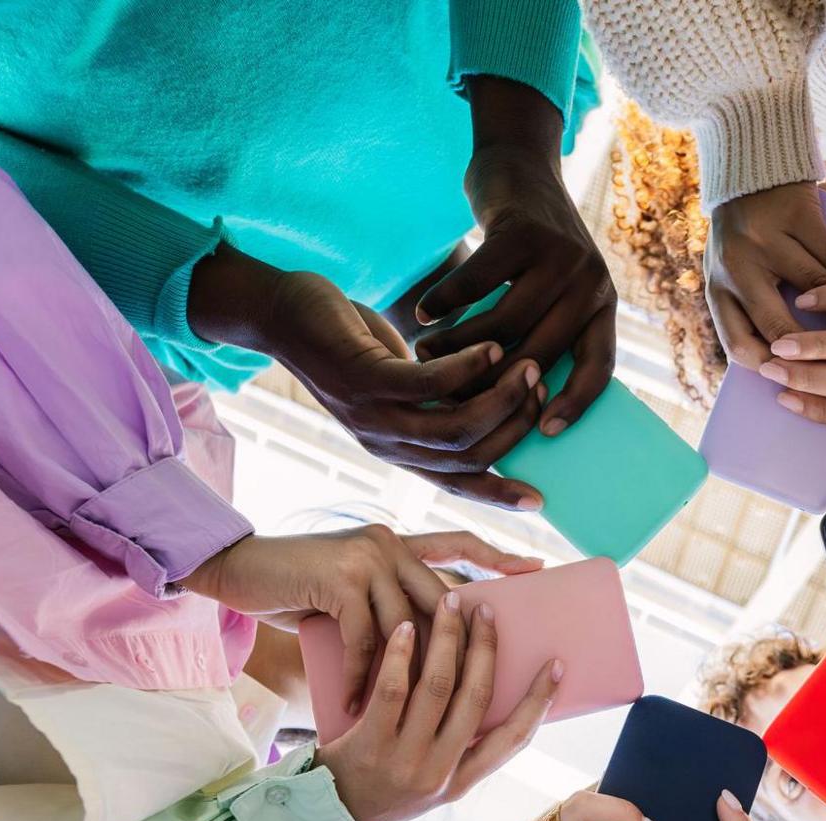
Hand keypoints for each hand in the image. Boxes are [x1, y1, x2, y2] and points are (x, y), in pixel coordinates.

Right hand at [178, 524, 524, 712]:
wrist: (237, 569)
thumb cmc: (296, 587)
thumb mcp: (352, 589)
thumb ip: (389, 600)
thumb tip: (435, 643)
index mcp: (399, 544)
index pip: (457, 543)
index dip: (496, 555)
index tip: (534, 569)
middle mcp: (390, 544)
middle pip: (443, 600)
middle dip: (463, 646)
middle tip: (480, 687)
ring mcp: (368, 558)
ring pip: (407, 628)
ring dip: (401, 677)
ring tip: (402, 718)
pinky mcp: (342, 580)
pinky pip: (364, 641)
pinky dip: (357, 678)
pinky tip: (351, 706)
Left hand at [188, 244, 547, 509]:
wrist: (282, 316)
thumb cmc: (350, 344)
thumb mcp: (402, 380)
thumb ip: (442, 399)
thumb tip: (495, 401)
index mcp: (397, 450)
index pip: (456, 483)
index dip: (498, 495)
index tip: (539, 499)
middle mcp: (386, 443)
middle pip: (466, 456)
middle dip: (514, 428)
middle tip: (543, 390)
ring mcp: (373, 414)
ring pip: (455, 426)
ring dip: (500, 398)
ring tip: (528, 367)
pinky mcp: (364, 379)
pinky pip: (429, 384)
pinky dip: (469, 368)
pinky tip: (493, 347)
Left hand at [316, 591, 557, 820]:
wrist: (327, 815)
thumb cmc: (383, 788)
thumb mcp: (432, 782)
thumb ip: (458, 749)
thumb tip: (483, 691)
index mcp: (461, 782)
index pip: (513, 739)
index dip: (538, 701)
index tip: (555, 665)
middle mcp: (439, 772)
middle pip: (475, 698)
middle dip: (485, 648)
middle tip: (486, 611)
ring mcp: (405, 760)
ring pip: (437, 687)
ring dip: (447, 639)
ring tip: (449, 602)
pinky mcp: (369, 745)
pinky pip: (391, 691)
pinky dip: (402, 655)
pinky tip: (407, 628)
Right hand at [415, 76, 616, 438]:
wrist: (519, 167)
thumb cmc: (529, 246)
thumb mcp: (553, 289)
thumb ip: (547, 331)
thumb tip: (516, 403)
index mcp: (602, 305)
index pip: (599, 367)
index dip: (575, 404)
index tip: (541, 433)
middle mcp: (590, 282)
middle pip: (539, 353)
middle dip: (491, 382)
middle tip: (450, 397)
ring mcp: (560, 256)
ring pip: (505, 324)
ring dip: (459, 345)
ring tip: (426, 355)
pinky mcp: (522, 233)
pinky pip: (477, 283)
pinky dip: (446, 302)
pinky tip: (423, 314)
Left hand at [706, 181, 825, 366]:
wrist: (751, 166)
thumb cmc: (745, 235)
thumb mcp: (732, 273)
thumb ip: (749, 311)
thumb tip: (788, 365)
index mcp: (717, 288)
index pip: (739, 344)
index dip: (771, 369)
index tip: (801, 384)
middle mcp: (736, 266)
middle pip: (777, 326)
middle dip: (815, 355)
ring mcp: (768, 239)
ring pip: (815, 291)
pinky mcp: (799, 216)